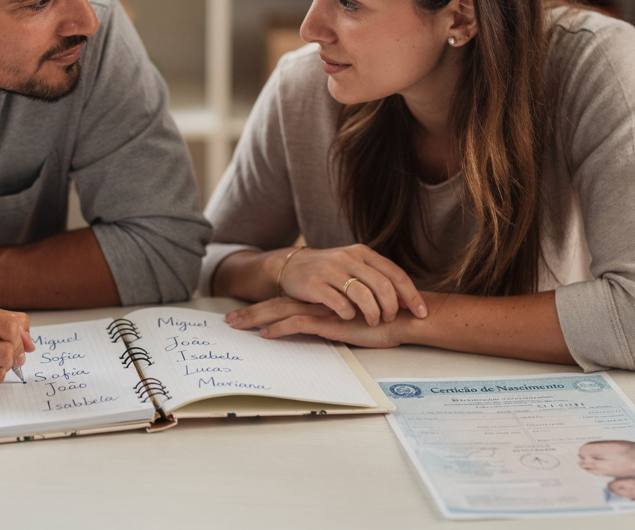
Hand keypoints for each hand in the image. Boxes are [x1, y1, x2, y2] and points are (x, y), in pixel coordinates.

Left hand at [225, 297, 405, 348]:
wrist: (405, 318)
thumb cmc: (385, 321)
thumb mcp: (354, 323)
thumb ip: (338, 324)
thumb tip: (323, 334)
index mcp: (323, 300)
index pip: (287, 302)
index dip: (264, 308)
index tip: (244, 315)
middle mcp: (319, 301)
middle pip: (277, 304)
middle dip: (251, 312)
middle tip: (229, 320)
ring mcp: (323, 310)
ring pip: (282, 311)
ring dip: (256, 318)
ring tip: (236, 325)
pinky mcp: (331, 320)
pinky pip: (298, 324)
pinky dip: (279, 329)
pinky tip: (264, 334)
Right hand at [277, 244, 425, 325]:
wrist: (290, 266)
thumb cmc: (328, 271)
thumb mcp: (353, 265)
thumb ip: (376, 277)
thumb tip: (406, 299)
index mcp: (363, 253)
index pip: (395, 274)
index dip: (411, 295)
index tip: (422, 312)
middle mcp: (349, 258)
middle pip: (383, 285)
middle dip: (392, 307)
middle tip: (390, 318)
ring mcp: (331, 270)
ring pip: (363, 295)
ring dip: (373, 313)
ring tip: (373, 321)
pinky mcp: (315, 285)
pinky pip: (340, 303)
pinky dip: (349, 314)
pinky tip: (349, 317)